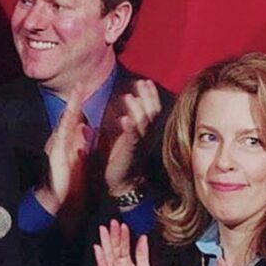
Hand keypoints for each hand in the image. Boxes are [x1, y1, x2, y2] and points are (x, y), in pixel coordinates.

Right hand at [36, 96, 91, 214]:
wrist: (56, 200)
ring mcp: (56, 146)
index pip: (73, 120)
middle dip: (74, 100)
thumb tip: (84, 127)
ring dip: (71, 106)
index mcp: (66, 142)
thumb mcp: (77, 158)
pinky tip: (72, 113)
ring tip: (77, 92)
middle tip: (80, 84)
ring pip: (65, 122)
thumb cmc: (67, 182)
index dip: (78, 105)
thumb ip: (79, 143)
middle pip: (68, 117)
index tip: (83, 91)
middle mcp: (59, 141)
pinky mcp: (56, 153)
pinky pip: (63, 135)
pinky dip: (68, 123)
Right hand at [92, 222, 154, 265]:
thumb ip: (142, 254)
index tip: (123, 225)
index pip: (124, 246)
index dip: (123, 236)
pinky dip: (100, 259)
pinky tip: (99, 249)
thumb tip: (143, 238)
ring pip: (107, 255)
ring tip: (103, 231)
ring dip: (105, 243)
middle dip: (112, 236)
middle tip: (111, 223)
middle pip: (114, 248)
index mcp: (127, 263)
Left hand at [102, 78, 160, 199]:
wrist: (120, 184)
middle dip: (148, 96)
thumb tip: (113, 105)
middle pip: (151, 112)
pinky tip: (124, 118)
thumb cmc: (118, 159)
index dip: (149, 95)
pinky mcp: (129, 152)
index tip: (144, 81)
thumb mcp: (117, 136)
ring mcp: (138, 143)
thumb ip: (117, 121)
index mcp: (141, 130)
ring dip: (137, 109)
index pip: (150, 108)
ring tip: (129, 97)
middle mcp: (143, 135)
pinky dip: (129, 127)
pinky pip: (132, 138)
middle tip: (143, 82)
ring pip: (144, 123)